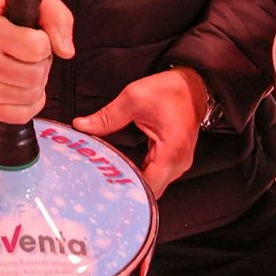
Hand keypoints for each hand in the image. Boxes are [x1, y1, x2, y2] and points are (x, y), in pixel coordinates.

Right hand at [0, 0, 74, 123]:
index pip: (36, 48)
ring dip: (37, 82)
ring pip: (29, 95)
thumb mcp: (33, 1)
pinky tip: (25, 87)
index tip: (34, 36)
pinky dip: (31, 103)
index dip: (44, 42)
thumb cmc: (5, 13)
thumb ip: (57, 18)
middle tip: (31, 55)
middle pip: (34, 75)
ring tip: (26, 67)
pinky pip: (20, 115)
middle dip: (42, 64)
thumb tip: (66, 52)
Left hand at [72, 68, 206, 198]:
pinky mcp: (175, 159)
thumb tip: (82, 125)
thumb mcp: (135, 98)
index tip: (106, 189)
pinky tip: (124, 169)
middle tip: (101, 183)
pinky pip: (157, 175)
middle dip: (127, 189)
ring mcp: (179, 162)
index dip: (127, 191)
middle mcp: (179, 162)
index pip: (149, 188)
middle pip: (151, 191)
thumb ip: (107, 116)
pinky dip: (141, 175)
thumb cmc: (171, 89)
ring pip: (154, 185)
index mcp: (172, 152)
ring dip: (134, 183)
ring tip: (109, 177)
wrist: (194, 84)